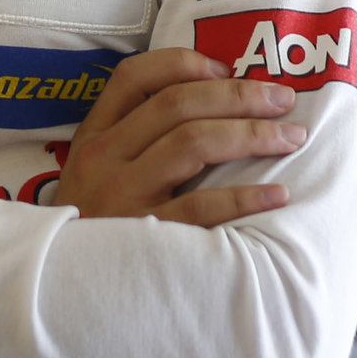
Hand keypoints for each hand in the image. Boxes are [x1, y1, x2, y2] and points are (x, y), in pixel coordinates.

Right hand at [52, 47, 304, 226]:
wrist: (63, 294)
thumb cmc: (91, 230)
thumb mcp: (92, 176)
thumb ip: (131, 142)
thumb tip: (207, 106)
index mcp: (93, 137)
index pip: (133, 77)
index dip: (183, 63)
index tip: (225, 66)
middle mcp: (104, 159)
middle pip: (177, 104)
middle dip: (238, 94)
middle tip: (284, 99)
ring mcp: (122, 197)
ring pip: (193, 143)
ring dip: (252, 134)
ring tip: (292, 137)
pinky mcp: (145, 239)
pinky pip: (202, 208)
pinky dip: (245, 197)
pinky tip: (278, 195)